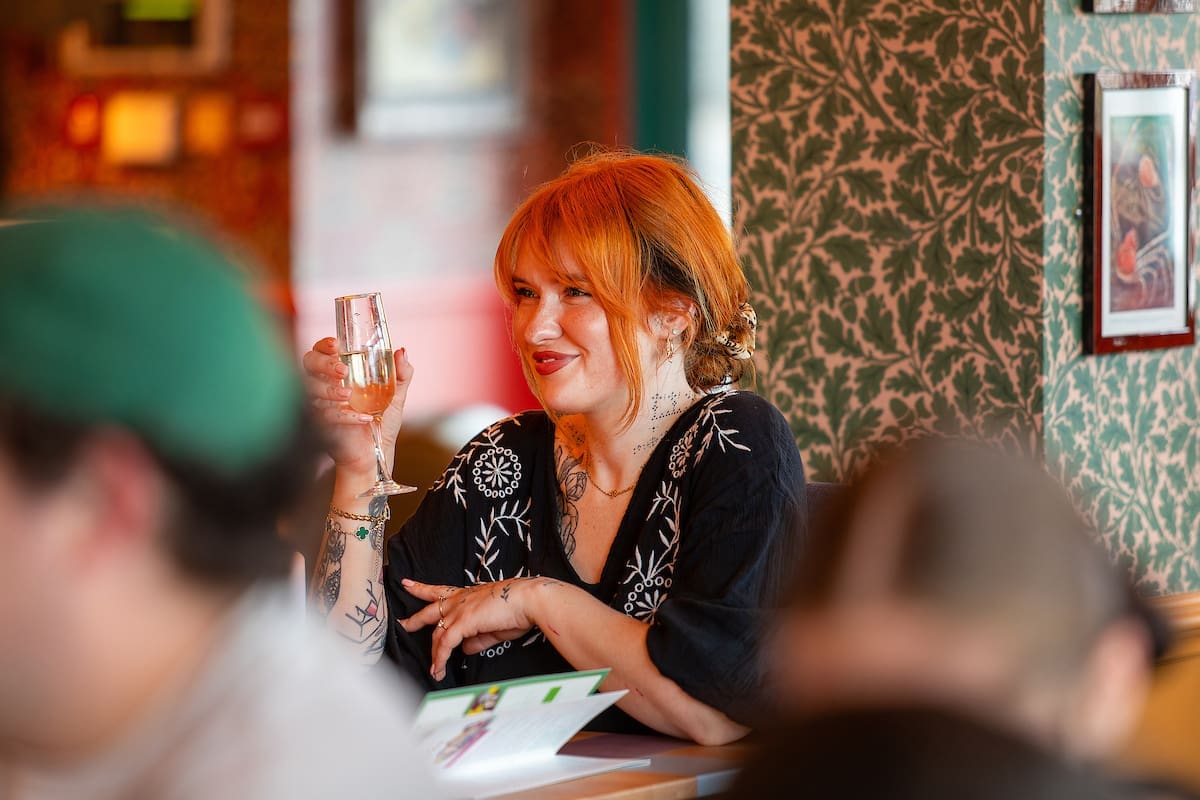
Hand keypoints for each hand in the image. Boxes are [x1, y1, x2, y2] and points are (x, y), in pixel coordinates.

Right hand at [301, 337, 413, 478]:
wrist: (377, 451)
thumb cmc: (381, 421)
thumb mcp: (395, 395)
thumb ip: (400, 374)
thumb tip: (402, 353)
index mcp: (340, 373)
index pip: (322, 350)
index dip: (324, 345)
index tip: (336, 345)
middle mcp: (325, 384)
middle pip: (308, 363)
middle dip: (323, 364)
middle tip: (342, 371)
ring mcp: (319, 404)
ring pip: (310, 389)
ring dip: (329, 390)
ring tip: (349, 396)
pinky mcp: (319, 424)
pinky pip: (323, 415)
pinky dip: (343, 416)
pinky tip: (363, 418)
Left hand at [399, 578, 545, 680]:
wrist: (527, 600)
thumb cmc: (516, 609)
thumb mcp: (494, 626)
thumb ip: (478, 638)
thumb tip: (467, 649)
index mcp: (466, 596)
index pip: (439, 592)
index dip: (422, 589)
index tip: (408, 585)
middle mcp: (459, 600)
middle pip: (429, 610)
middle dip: (414, 619)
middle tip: (402, 624)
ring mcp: (459, 610)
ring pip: (437, 633)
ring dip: (434, 654)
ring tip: (433, 669)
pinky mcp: (463, 622)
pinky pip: (445, 644)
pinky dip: (441, 659)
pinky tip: (439, 670)